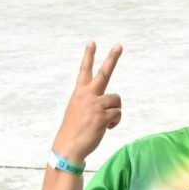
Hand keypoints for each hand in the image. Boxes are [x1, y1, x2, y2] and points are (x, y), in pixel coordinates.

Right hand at [52, 42, 122, 161]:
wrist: (69, 147)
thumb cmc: (74, 130)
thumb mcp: (78, 111)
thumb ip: (91, 103)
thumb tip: (110, 106)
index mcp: (79, 93)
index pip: (84, 71)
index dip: (88, 56)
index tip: (92, 42)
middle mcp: (87, 95)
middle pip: (104, 73)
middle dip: (112, 58)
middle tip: (119, 45)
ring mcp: (95, 104)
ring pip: (117, 100)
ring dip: (114, 111)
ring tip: (104, 121)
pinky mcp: (102, 116)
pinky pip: (118, 114)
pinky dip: (114, 122)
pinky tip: (105, 128)